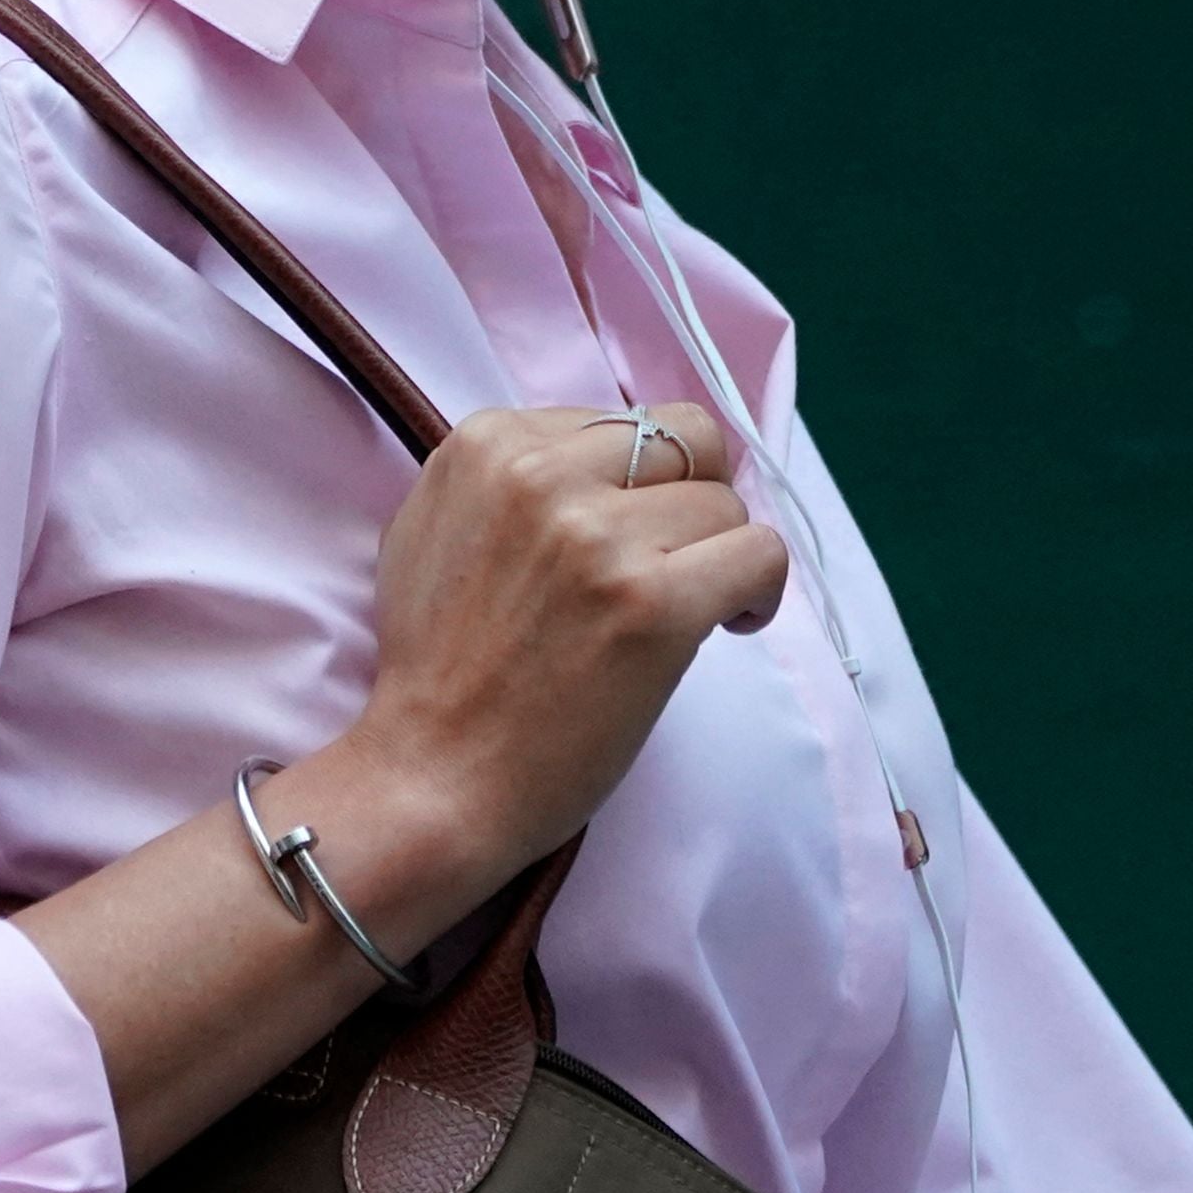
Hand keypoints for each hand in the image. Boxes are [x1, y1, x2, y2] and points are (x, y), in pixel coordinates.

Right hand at [343, 401, 788, 882]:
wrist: (433, 774)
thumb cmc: (434, 667)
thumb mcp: (432, 526)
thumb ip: (506, 478)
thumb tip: (598, 456)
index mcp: (488, 443)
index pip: (619, 417)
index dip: (639, 479)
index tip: (624, 534)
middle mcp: (542, 474)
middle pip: (685, 441)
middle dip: (692, 496)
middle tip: (674, 557)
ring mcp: (599, 538)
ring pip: (725, 504)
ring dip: (717, 556)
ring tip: (683, 609)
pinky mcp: (653, 603)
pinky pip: (760, 554)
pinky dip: (758, 592)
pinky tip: (727, 624)